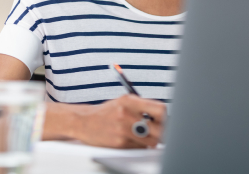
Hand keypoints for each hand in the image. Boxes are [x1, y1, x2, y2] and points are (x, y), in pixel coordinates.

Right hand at [43, 94, 165, 147]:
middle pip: (159, 128)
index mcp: (130, 100)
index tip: (163, 120)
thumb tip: (162, 115)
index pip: (159, 109)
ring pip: (150, 141)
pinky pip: (138, 147)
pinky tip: (130, 139)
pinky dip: (138, 145)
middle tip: (158, 131)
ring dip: (150, 140)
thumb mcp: (124, 101)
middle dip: (161, 131)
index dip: (164, 117)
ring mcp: (123, 129)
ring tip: (143, 135)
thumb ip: (142, 105)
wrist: (84, 121)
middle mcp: (127, 114)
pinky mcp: (119, 143)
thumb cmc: (107, 111)